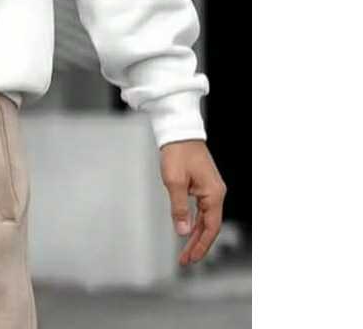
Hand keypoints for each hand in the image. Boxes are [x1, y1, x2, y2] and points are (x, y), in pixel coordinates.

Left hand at [159, 139, 226, 265]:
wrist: (178, 131)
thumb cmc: (177, 152)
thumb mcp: (174, 181)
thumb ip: (179, 208)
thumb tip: (182, 231)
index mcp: (213, 194)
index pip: (211, 227)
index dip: (201, 245)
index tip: (191, 259)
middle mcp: (216, 193)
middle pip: (209, 226)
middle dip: (197, 244)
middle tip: (185, 260)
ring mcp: (211, 189)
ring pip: (206, 219)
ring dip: (196, 234)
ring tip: (185, 251)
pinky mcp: (204, 185)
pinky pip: (202, 209)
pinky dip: (195, 221)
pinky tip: (187, 229)